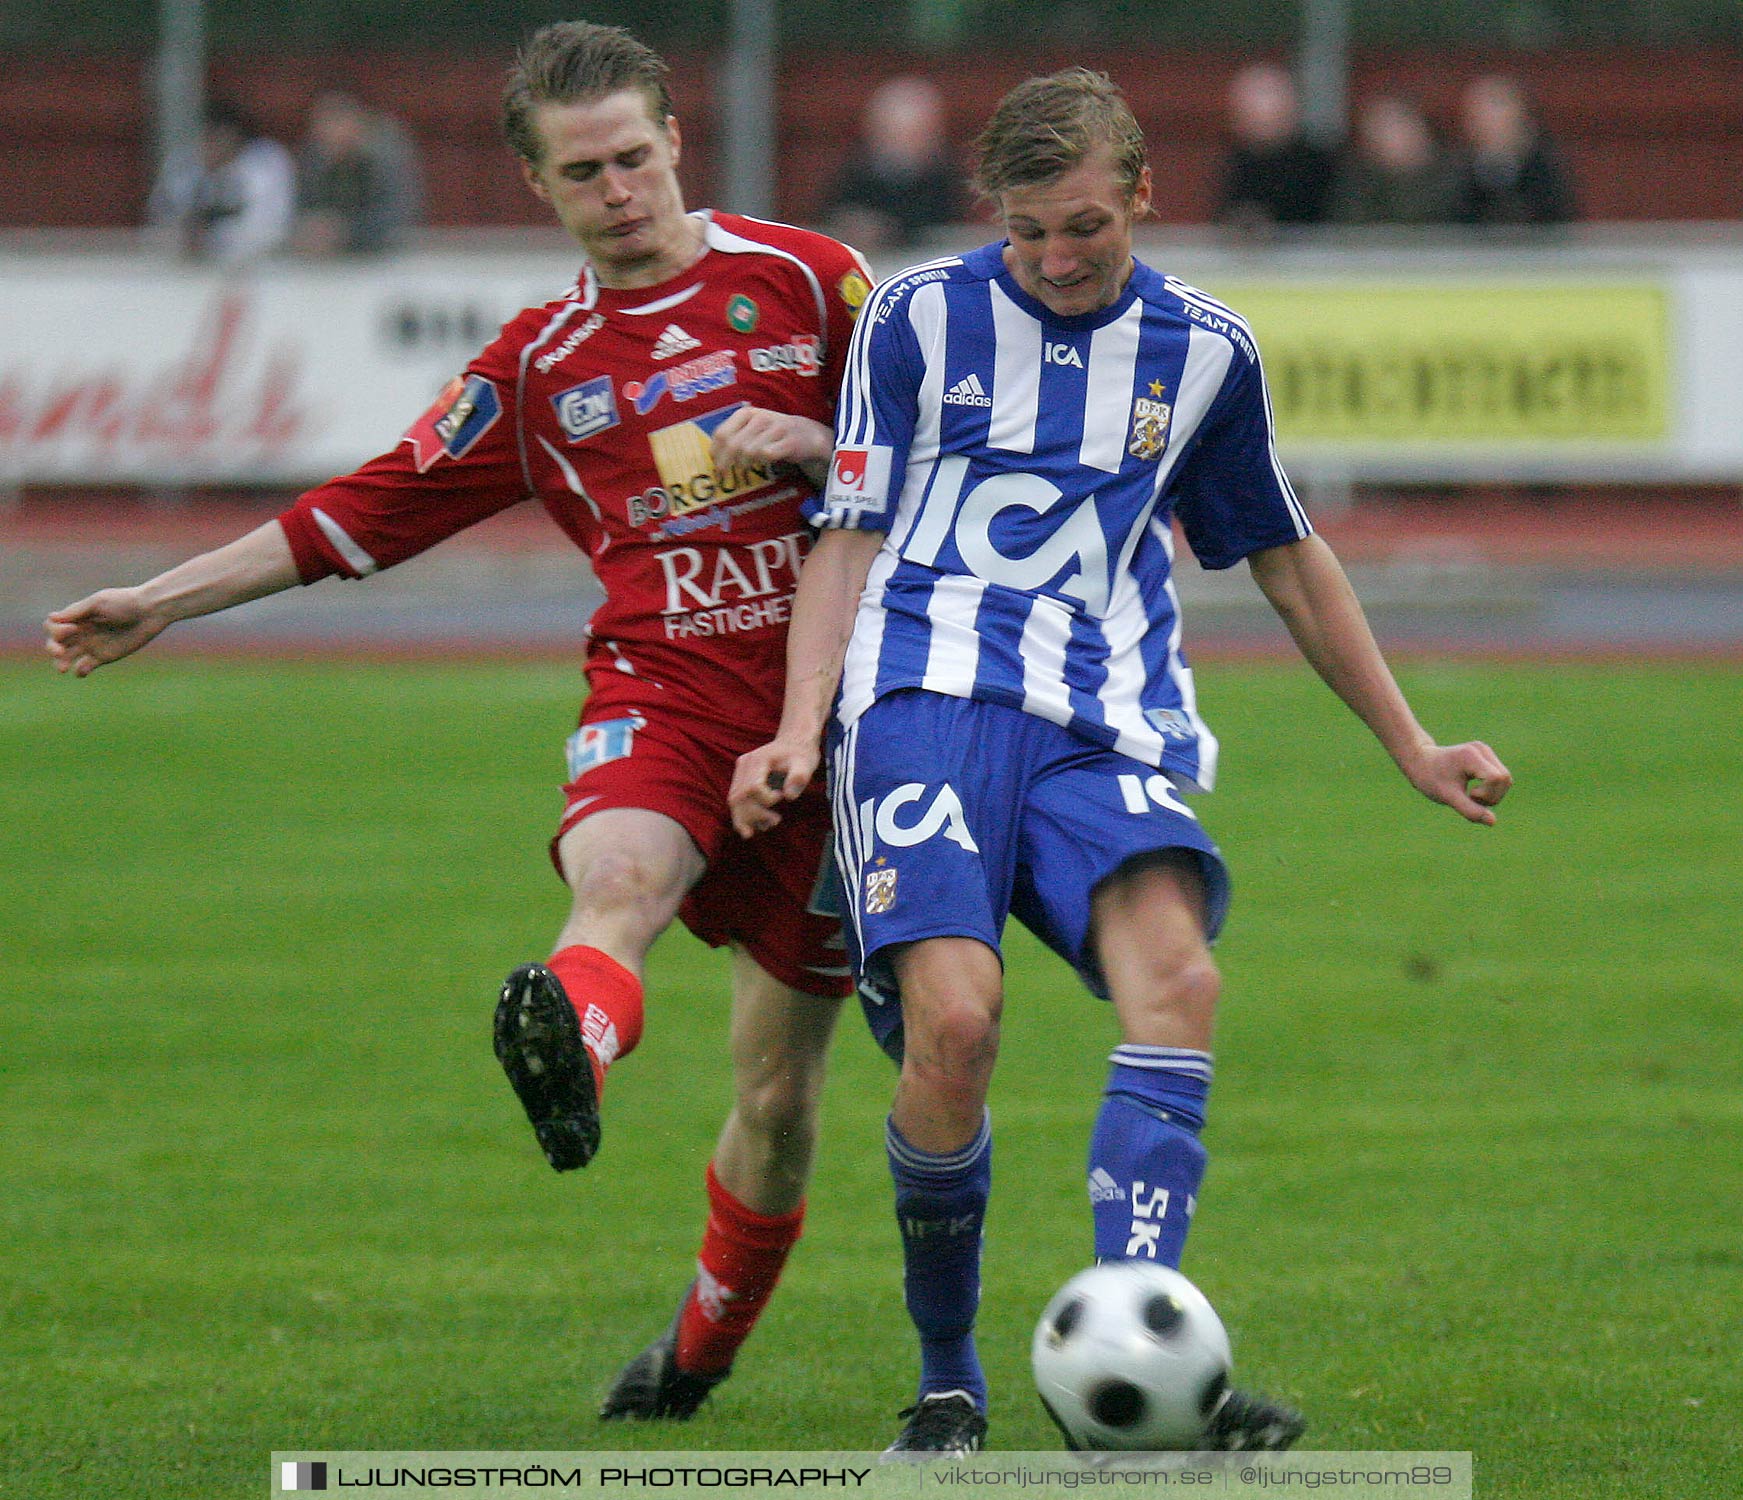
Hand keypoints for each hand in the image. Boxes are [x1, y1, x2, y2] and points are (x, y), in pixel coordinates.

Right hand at [44, 589, 166, 676]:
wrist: (150, 612)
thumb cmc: (124, 602)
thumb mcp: (99, 602)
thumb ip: (77, 611)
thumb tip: (51, 618)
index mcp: (76, 617)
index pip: (52, 626)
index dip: (55, 630)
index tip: (73, 629)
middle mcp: (80, 632)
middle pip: (55, 643)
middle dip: (52, 648)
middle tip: (60, 652)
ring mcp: (91, 645)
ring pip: (66, 658)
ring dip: (60, 663)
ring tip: (63, 668)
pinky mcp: (103, 657)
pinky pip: (84, 667)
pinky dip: (80, 671)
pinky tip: (83, 670)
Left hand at [710, 408, 832, 475]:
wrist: (806, 434)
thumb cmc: (773, 434)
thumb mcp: (751, 429)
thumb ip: (733, 436)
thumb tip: (712, 455)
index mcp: (747, 413)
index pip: (722, 433)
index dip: (716, 452)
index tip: (715, 465)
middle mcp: (760, 418)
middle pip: (733, 445)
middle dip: (727, 463)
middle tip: (726, 475)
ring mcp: (776, 429)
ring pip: (749, 451)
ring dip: (744, 465)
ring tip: (745, 469)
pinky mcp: (789, 442)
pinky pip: (768, 455)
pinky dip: (761, 463)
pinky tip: (761, 466)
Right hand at [729, 737, 821, 837]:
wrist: (794, 743)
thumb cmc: (800, 754)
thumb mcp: (806, 764)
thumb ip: (799, 777)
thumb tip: (789, 796)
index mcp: (758, 759)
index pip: (753, 787)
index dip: (766, 799)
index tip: (781, 796)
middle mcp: (744, 764)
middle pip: (738, 797)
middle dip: (754, 815)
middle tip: (776, 820)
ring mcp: (740, 771)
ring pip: (734, 801)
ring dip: (747, 819)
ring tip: (769, 824)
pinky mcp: (740, 778)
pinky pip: (737, 800)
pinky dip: (745, 815)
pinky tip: (761, 823)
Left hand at [1403, 740, 1512, 825]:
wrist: (1419, 762)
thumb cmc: (1430, 779)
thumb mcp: (1448, 797)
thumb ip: (1470, 810)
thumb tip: (1493, 821)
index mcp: (1471, 756)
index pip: (1497, 778)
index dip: (1487, 794)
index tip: (1468, 796)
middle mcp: (1481, 750)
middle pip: (1505, 778)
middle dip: (1491, 796)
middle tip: (1468, 799)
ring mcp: (1485, 751)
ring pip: (1505, 779)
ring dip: (1492, 794)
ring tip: (1470, 796)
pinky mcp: (1486, 756)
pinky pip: (1500, 777)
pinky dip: (1490, 789)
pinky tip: (1473, 791)